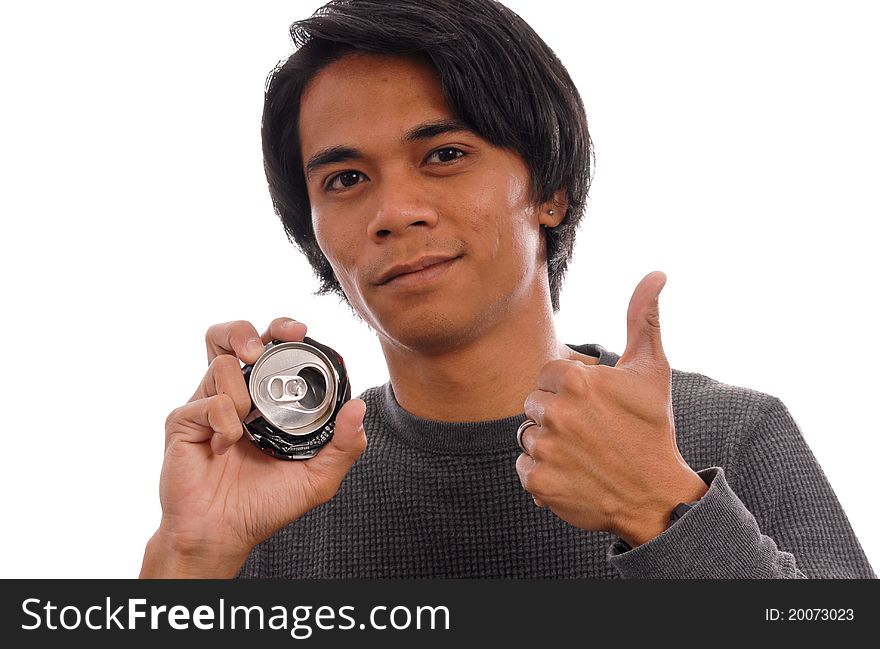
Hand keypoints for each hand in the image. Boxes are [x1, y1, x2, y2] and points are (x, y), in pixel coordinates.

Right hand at [141, 318, 366, 576]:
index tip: (300, 331)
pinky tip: (226, 446)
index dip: (283, 330)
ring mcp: (207, 404)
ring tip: (248, 420)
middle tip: (261, 349)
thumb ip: (343, 445)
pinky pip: (207, 402)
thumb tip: (358, 407)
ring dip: (242, 390)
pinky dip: (224, 421)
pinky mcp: (184, 421)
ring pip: (220, 361)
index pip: (272, 349)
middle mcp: (235, 394)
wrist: (224, 535)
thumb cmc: (265, 504)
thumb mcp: (317, 478)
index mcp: (266, 399)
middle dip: (248, 331)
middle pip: (233, 335)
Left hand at [515, 271, 706, 546]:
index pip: (546, 375)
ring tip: (583, 454)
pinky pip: (524, 468)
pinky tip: (572, 474)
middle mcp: (557, 412)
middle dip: (556, 415)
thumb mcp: (651, 371)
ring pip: (527, 436)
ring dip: (549, 444)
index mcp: (576, 380)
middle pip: (534, 404)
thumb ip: (643, 318)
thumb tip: (656, 274)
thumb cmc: (652, 429)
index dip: (569, 390)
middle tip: (590, 431)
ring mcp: (546, 449)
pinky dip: (543, 474)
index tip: (593, 405)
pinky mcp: (539, 483)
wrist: (656, 496)